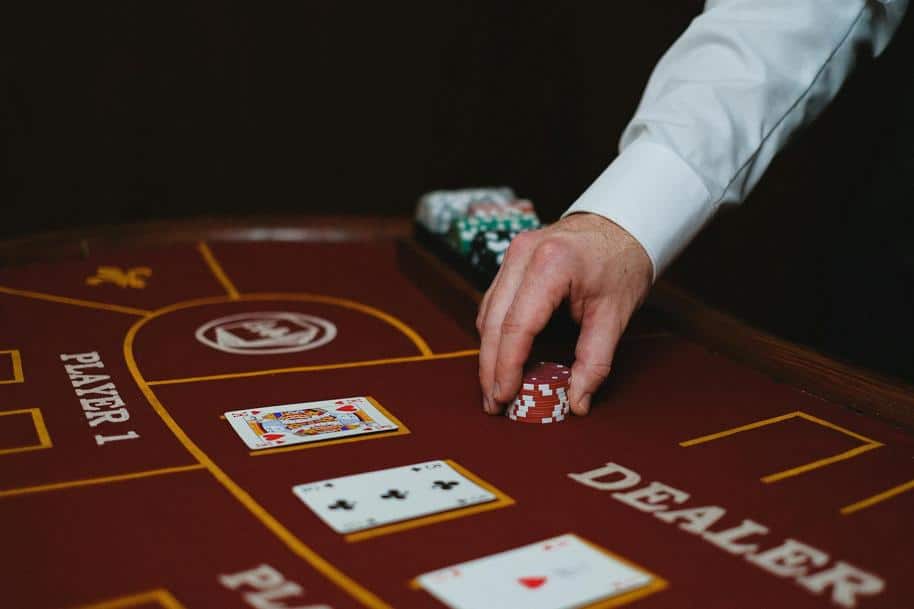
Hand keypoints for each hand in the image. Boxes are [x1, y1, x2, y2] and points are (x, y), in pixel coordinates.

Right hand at [476, 212, 652, 414]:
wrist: (623, 223)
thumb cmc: (622, 263)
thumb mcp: (615, 315)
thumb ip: (594, 361)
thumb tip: (576, 402)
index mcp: (552, 264)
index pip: (517, 326)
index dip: (506, 367)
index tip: (504, 397)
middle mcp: (523, 254)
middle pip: (494, 322)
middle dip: (490, 367)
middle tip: (493, 403)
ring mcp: (513, 253)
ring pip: (487, 312)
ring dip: (488, 353)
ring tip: (495, 388)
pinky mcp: (510, 259)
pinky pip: (493, 302)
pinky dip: (495, 333)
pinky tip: (500, 358)